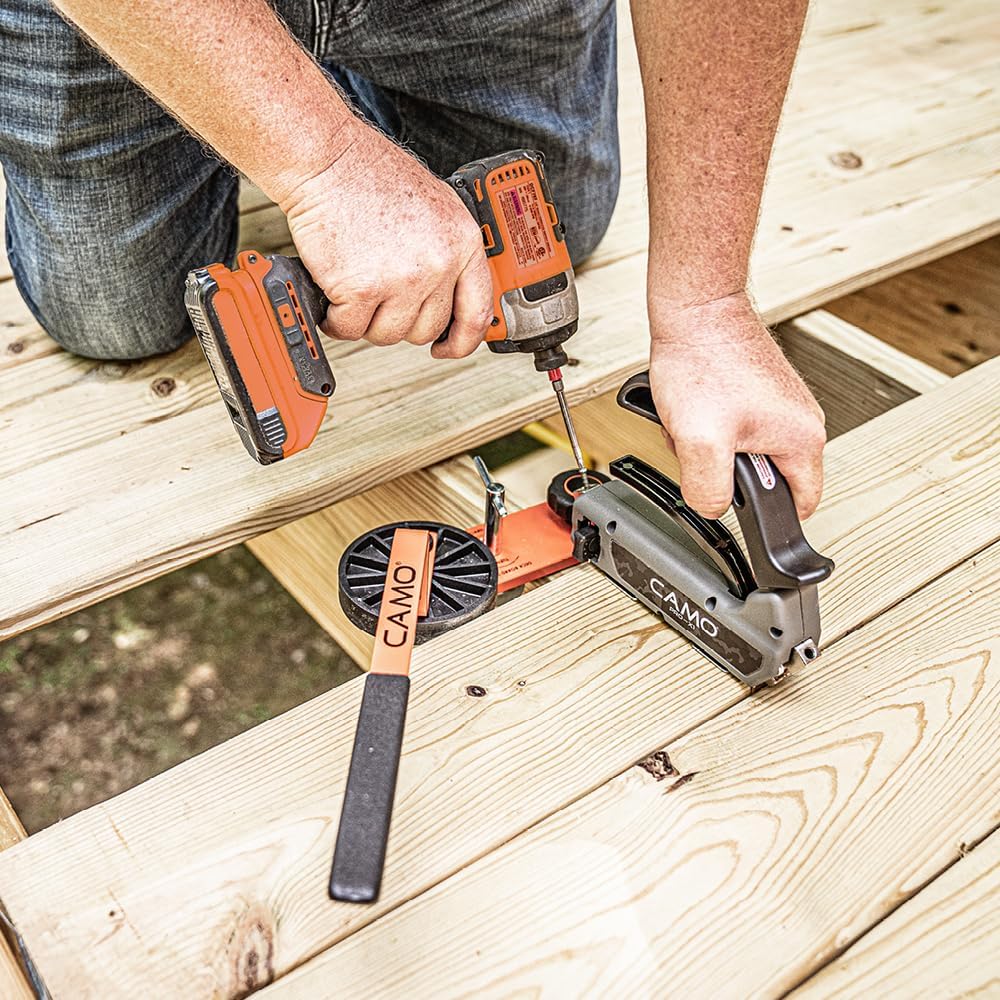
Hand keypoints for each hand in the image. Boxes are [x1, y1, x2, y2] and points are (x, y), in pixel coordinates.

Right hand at [281, 120, 493, 358]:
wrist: (327, 159)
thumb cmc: (371, 176)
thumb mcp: (435, 208)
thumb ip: (448, 252)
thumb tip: (450, 297)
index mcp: (462, 243)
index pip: (476, 312)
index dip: (462, 341)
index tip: (448, 348)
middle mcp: (438, 263)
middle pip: (425, 329)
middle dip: (399, 322)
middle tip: (380, 300)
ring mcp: (402, 278)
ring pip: (388, 334)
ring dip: (366, 321)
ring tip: (355, 291)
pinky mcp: (363, 288)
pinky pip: (350, 328)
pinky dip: (336, 319)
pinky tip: (334, 296)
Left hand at [647, 291, 826, 518]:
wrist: (694, 310)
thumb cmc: (703, 361)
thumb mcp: (701, 442)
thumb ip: (710, 489)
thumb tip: (713, 509)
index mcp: (803, 440)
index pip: (800, 505)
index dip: (768, 519)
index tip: (741, 513)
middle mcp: (800, 421)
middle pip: (763, 480)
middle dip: (725, 475)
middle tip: (703, 450)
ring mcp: (779, 406)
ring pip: (741, 455)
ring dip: (710, 448)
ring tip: (695, 422)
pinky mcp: (757, 394)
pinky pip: (730, 431)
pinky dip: (706, 427)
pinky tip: (694, 409)